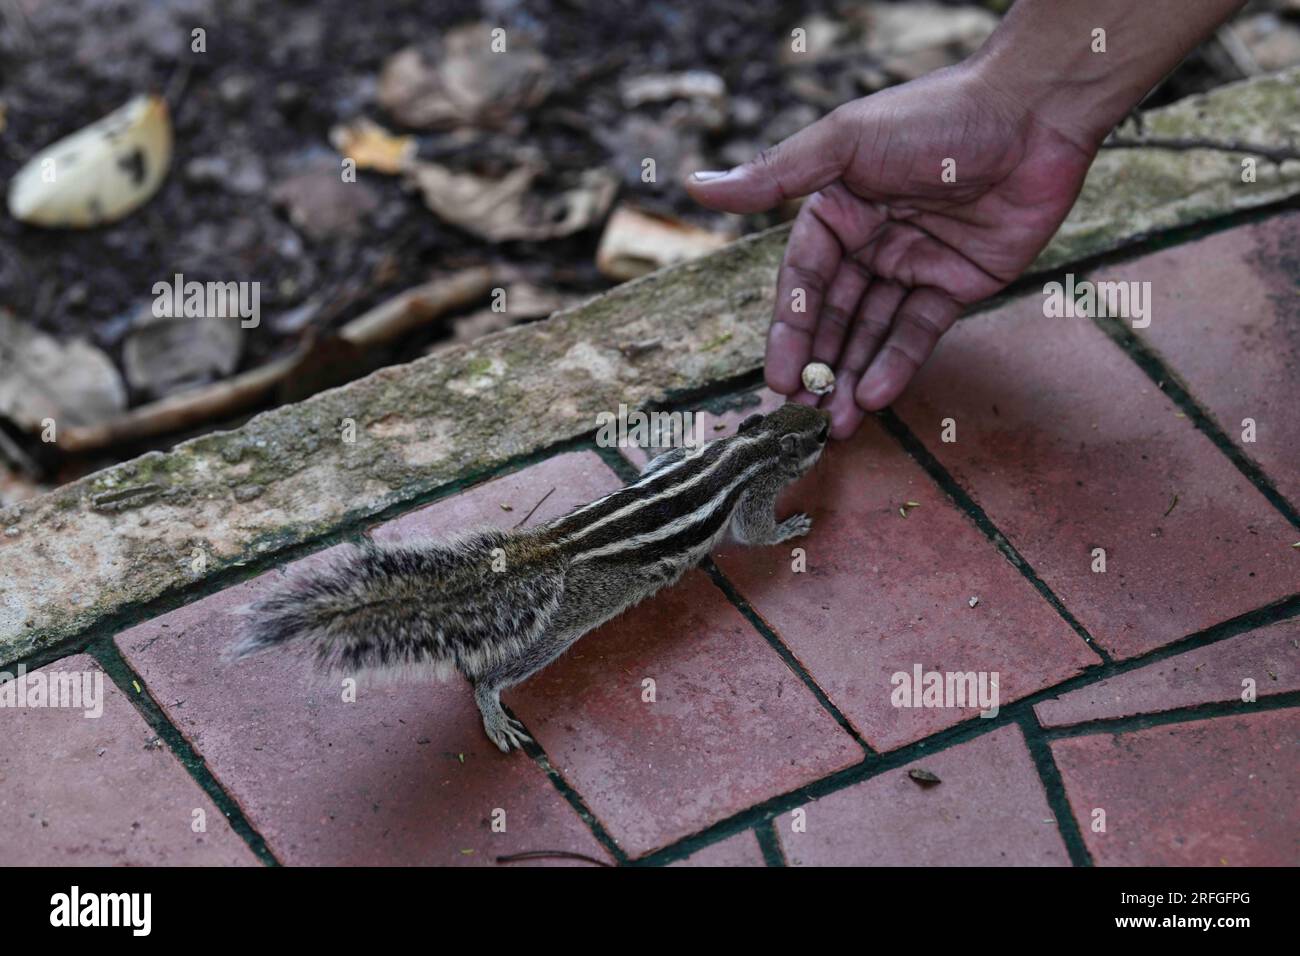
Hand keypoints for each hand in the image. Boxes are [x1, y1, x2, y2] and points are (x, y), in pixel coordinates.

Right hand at [687, 62, 1095, 437]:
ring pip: (872, 332)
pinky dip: (897, 363)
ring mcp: (912, 265)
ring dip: (851, 377)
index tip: (778, 379)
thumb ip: (775, 177)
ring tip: (835, 424)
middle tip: (803, 419)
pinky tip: (875, 395)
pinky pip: (918, 331)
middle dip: (818, 367)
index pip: (801, 283)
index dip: (789, 333)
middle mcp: (868, 242)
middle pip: (833, 317)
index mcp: (836, 211)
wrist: (1035, 113)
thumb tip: (695, 186)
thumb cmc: (935, 115)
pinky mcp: (957, 284)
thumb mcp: (845, 143)